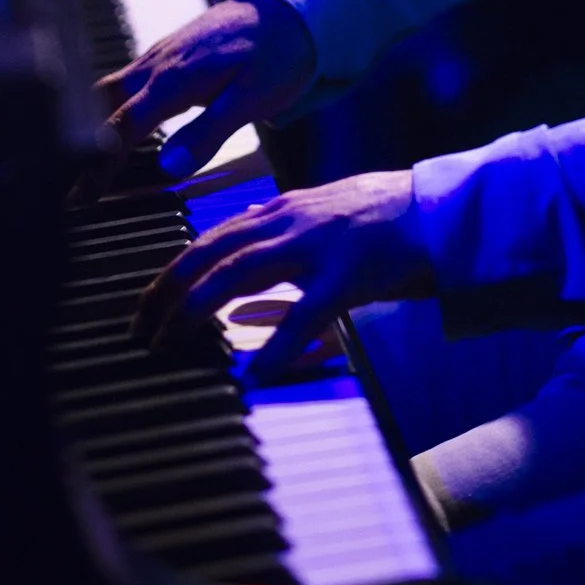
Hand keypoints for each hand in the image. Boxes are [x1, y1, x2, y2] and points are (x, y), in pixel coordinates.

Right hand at [82, 0, 316, 195]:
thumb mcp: (252, 98)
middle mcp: (158, 63)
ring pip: (110, 89)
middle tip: (68, 187)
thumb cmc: (277, 52)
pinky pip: (127, 81)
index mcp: (175, 78)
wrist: (291, 6)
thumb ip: (209, 132)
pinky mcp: (168, 53)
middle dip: (80, 146)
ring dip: (91, 124)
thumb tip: (169, 168)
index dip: (97, 164)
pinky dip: (111, 107)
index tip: (80, 197)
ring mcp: (160, 55)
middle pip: (102, 104)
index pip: (122, 126)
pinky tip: (114, 127)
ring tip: (81, 165)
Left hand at [132, 170, 433, 384]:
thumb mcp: (326, 210)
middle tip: (141, 328)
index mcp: (285, 210)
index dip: (174, 268)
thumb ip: (284, 226)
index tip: (149, 300)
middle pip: (210, 252)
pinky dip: (273, 348)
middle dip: (166, 290)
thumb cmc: (388, 216)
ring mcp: (317, 246)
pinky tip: (252, 376)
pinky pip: (302, 316)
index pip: (213, 236)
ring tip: (170, 343)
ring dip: (195, 311)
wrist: (443, 208)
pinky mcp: (348, 276)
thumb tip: (245, 236)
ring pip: (237, 273)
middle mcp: (291, 221)